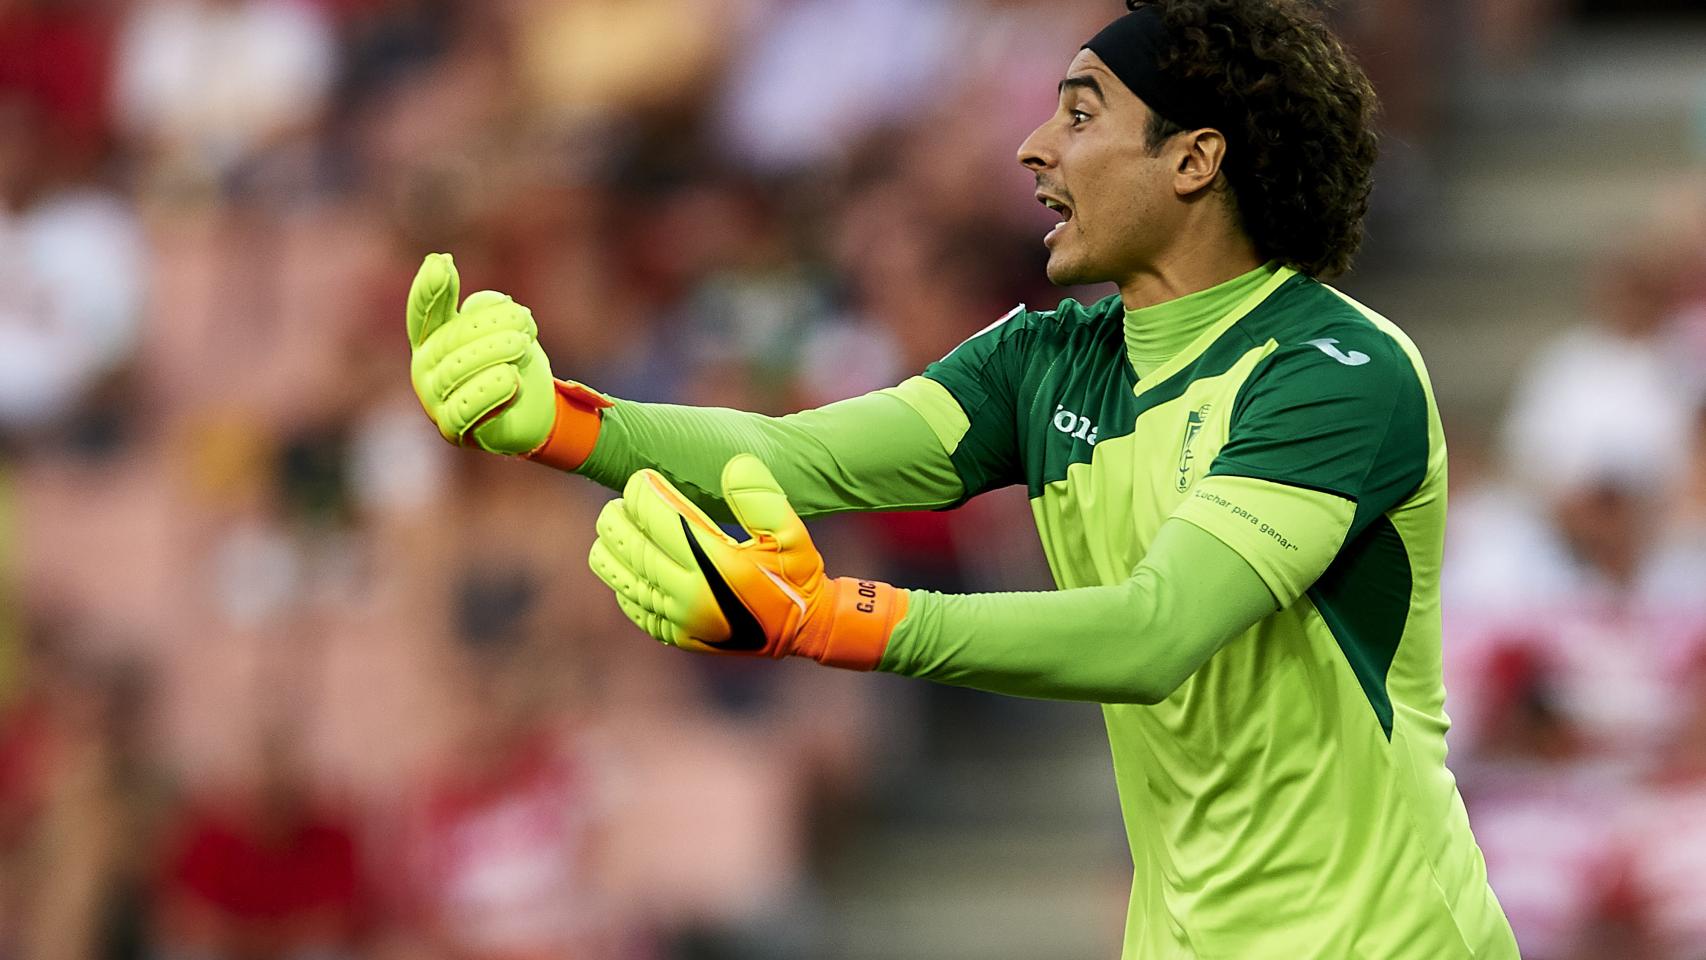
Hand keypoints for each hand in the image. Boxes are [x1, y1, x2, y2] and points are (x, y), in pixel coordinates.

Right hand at [406, 253, 556, 454]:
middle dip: (486, 326)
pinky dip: (489, 392)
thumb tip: (483, 303)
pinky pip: (465, 410)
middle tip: (523, 317)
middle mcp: (425, 370)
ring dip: (492, 352)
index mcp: (431, 339)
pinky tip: (512, 378)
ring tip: (522, 344)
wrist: (533, 410)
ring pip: (456, 372)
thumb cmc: (510, 361)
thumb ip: (488, 310)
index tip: (442, 262)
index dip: (429, 289)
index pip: (422, 312)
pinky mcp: (454, 430)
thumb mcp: (504, 327)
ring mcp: (435, 401)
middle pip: (447, 341)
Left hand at [587, 454, 906, 670]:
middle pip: (630, 544)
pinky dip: (622, 577)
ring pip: (620, 575)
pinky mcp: (674, 635)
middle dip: (619, 515)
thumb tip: (733, 465)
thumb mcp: (791, 532)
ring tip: (618, 524)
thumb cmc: (796, 573)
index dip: (642, 492)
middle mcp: (690, 595)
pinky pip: (630, 602)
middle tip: (624, 499)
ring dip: (611, 545)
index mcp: (716, 565)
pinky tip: (631, 560)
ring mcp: (678, 619)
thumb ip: (762, 497)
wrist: (804, 629)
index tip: (642, 478)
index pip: (658, 518)